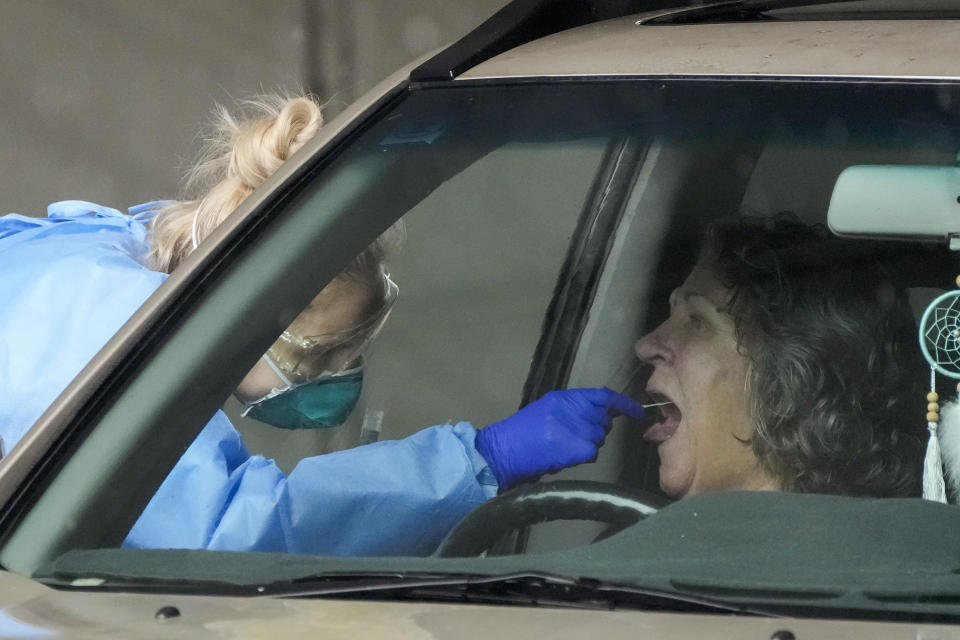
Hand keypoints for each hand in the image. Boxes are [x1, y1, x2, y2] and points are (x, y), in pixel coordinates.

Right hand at [474, 387, 644, 489]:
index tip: (637, 411)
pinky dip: (582, 455)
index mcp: (565, 398)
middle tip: (574, 436)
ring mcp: (578, 428)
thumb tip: (599, 414)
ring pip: (599, 437)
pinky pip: (592, 452)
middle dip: (595, 428)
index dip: (623, 404)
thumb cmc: (522, 432)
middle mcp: (574, 409)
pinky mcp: (579, 447)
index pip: (602, 396)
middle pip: (602, 419)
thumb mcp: (547, 410)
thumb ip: (571, 409)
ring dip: (587, 443)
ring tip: (564, 446)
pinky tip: (564, 455)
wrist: (505, 450)